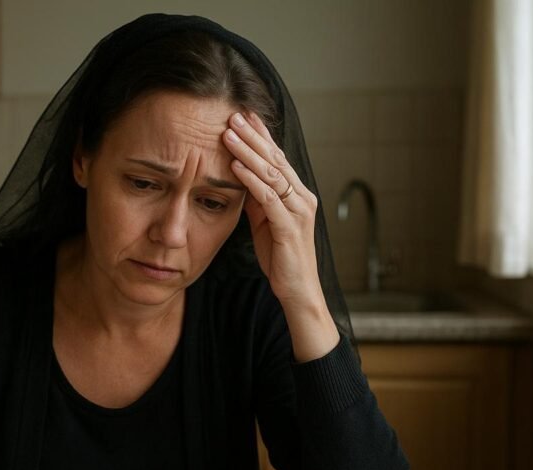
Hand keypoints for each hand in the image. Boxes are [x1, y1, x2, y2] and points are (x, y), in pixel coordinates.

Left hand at [223, 111, 322, 309]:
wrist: (297, 290)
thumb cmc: (280, 257)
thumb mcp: (264, 222)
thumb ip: (257, 199)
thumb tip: (240, 175)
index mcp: (297, 195)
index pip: (278, 158)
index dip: (262, 136)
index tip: (245, 116)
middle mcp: (302, 198)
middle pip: (276, 159)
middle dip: (254, 136)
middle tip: (234, 115)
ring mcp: (298, 211)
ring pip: (272, 174)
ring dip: (249, 151)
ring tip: (229, 133)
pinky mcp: (289, 227)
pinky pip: (268, 197)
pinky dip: (251, 179)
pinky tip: (236, 165)